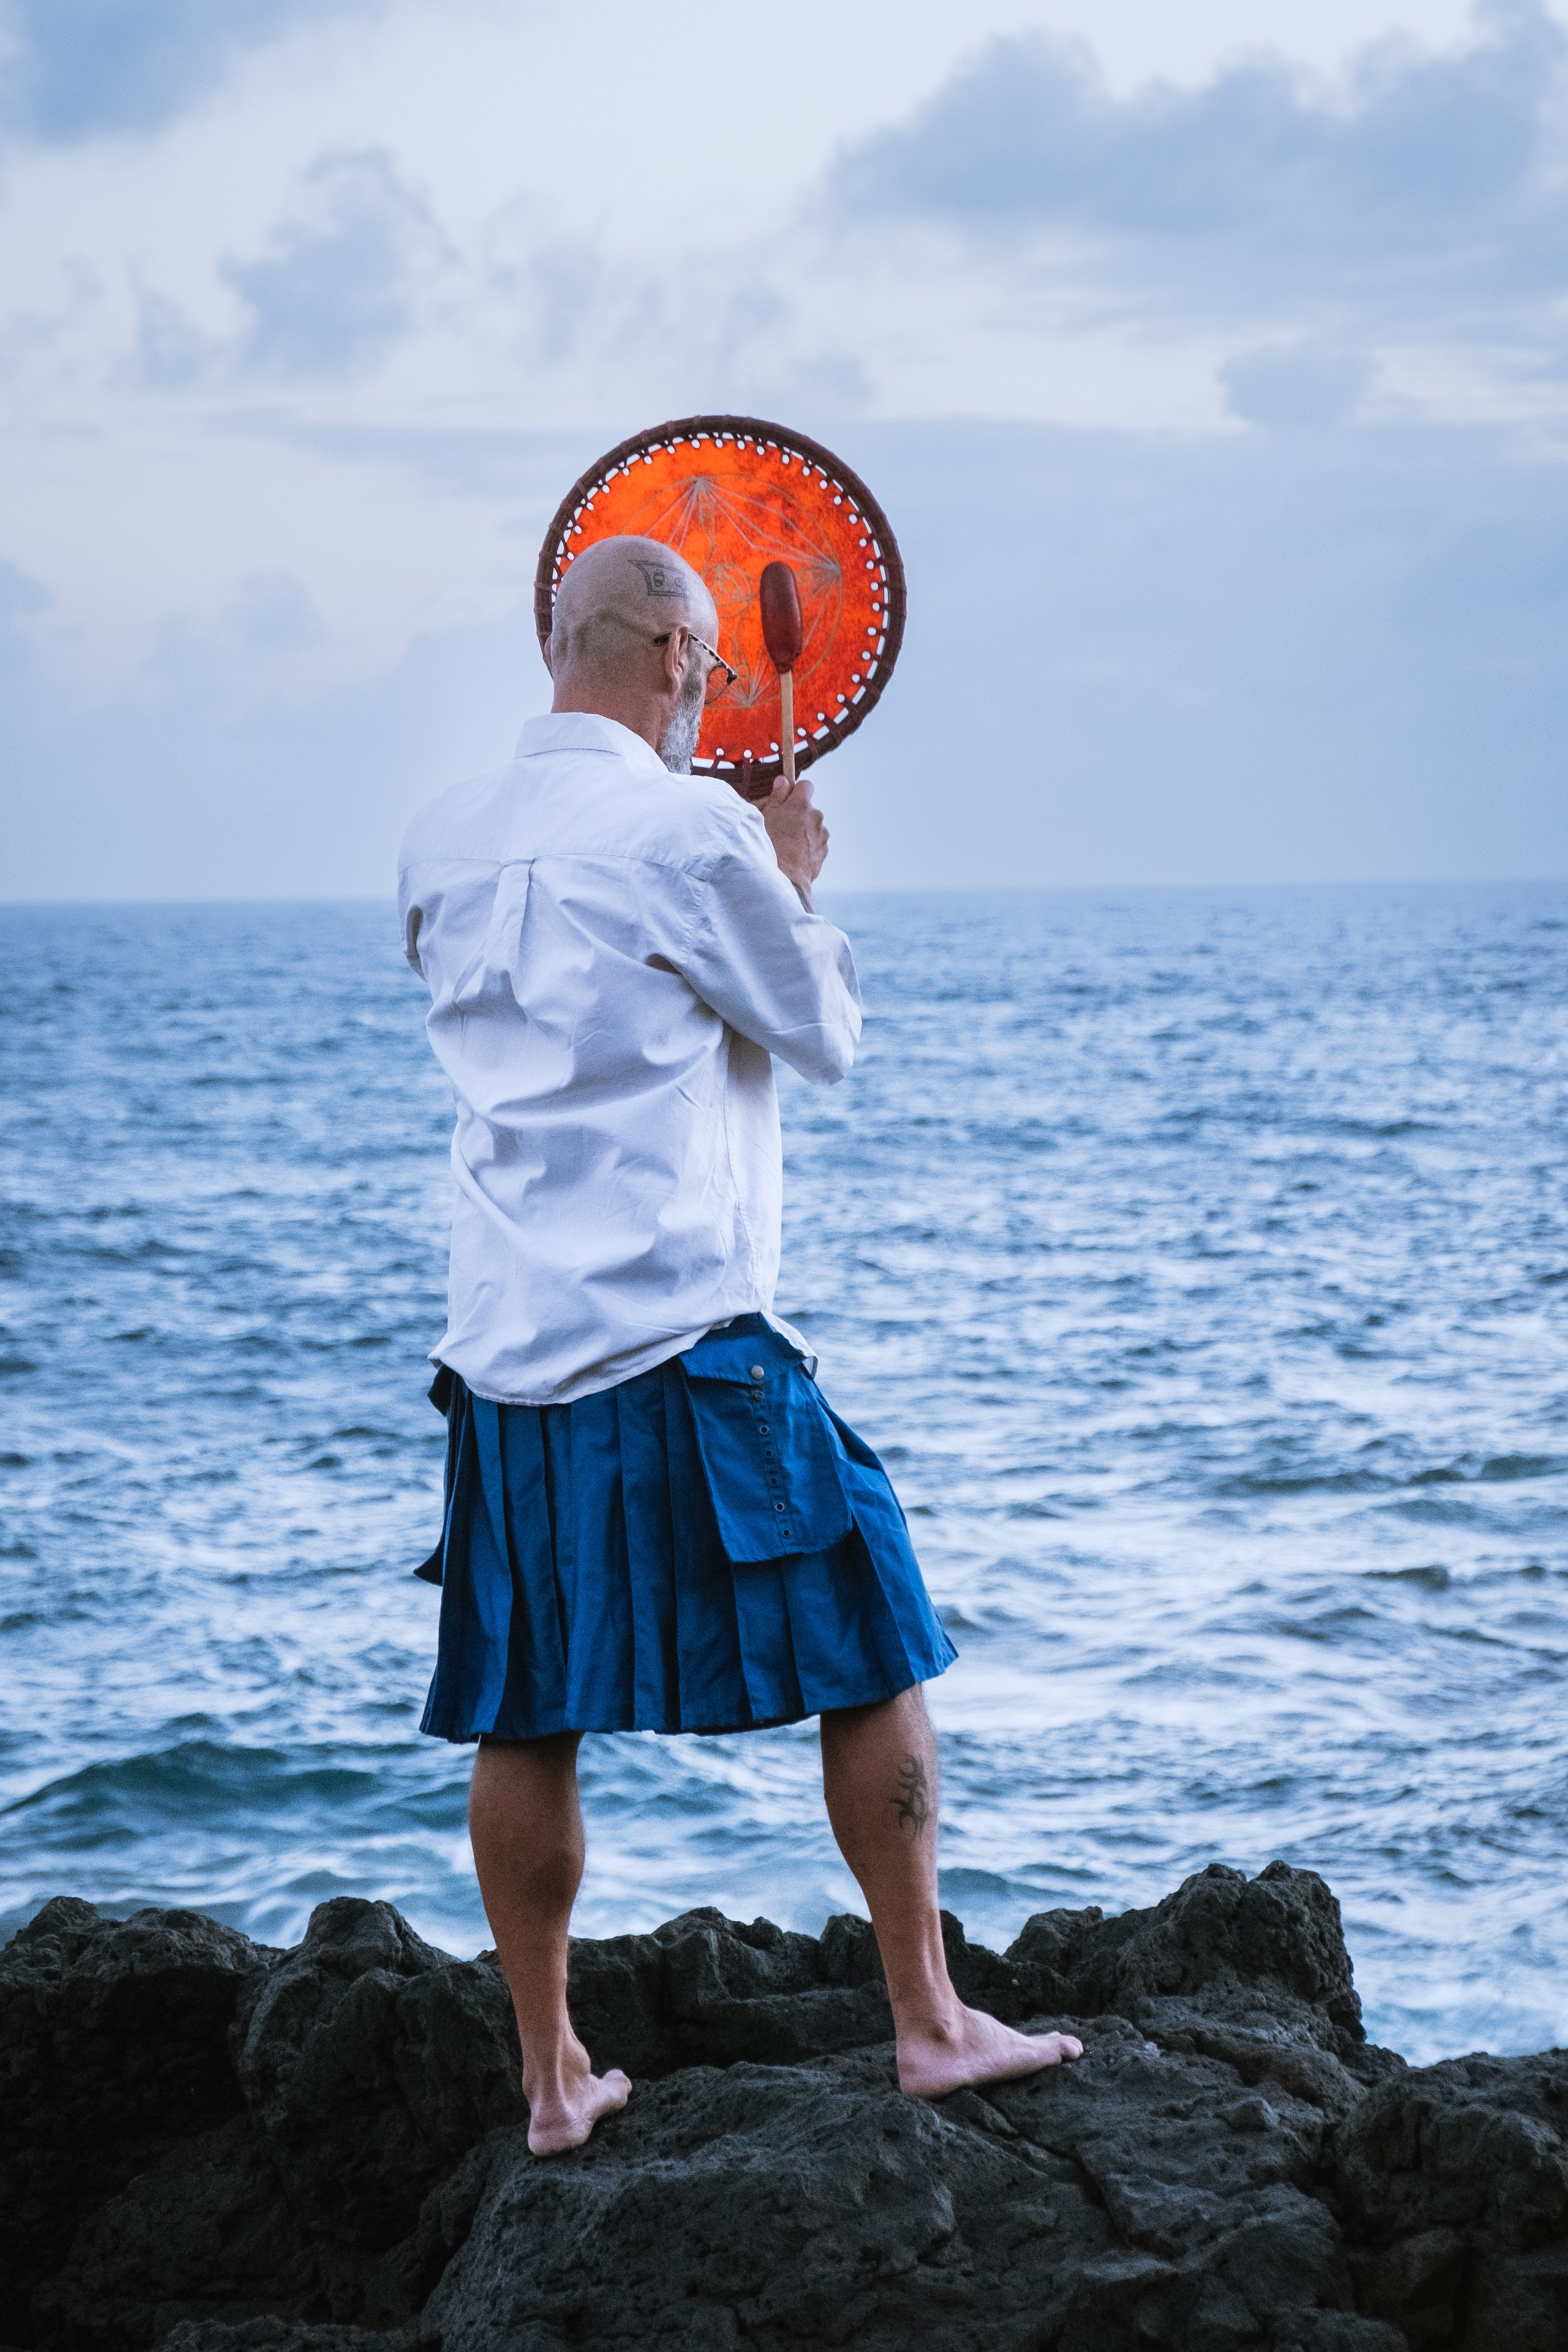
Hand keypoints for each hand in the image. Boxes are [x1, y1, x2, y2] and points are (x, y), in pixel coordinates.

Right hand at [762, 774, 827, 897]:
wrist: (785, 877)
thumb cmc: (771, 844)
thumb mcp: (766, 815)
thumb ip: (777, 796)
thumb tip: (784, 780)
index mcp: (801, 804)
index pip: (806, 786)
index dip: (796, 791)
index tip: (787, 799)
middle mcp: (816, 816)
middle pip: (808, 809)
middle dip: (797, 814)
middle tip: (781, 826)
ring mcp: (822, 834)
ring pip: (812, 827)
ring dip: (802, 831)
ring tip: (786, 844)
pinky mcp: (824, 851)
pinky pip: (815, 843)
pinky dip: (807, 846)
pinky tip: (793, 855)